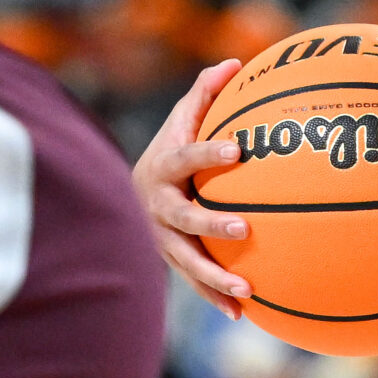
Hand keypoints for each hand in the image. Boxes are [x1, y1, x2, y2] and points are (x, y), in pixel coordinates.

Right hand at [133, 59, 247, 314]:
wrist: (129, 192)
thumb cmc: (171, 150)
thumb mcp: (182, 120)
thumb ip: (206, 94)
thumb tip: (238, 63)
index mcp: (164, 166)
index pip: (186, 156)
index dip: (209, 151)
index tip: (239, 149)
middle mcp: (157, 204)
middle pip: (183, 216)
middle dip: (211, 223)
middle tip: (245, 228)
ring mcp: (160, 236)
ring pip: (186, 258)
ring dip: (214, 275)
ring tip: (247, 289)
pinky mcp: (169, 260)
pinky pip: (192, 282)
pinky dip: (214, 298)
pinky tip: (242, 314)